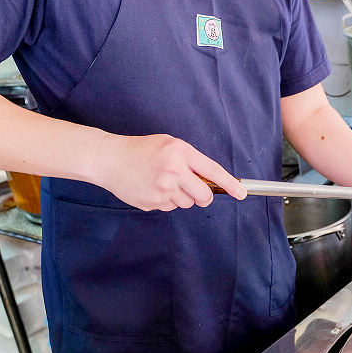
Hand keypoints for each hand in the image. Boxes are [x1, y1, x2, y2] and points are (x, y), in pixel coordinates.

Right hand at [93, 134, 245, 210]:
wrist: (109, 159)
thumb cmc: (142, 150)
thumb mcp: (170, 145)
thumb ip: (192, 161)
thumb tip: (213, 181)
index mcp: (180, 153)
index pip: (213, 171)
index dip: (230, 185)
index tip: (242, 193)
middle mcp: (173, 171)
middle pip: (204, 196)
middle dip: (203, 195)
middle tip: (192, 187)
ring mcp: (162, 189)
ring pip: (187, 203)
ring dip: (181, 196)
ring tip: (164, 182)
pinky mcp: (152, 202)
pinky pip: (170, 207)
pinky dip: (166, 200)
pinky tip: (153, 188)